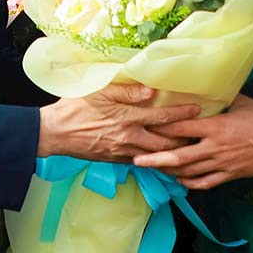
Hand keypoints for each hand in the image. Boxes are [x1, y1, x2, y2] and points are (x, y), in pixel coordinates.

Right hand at [38, 84, 199, 162]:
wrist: (54, 132)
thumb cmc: (76, 106)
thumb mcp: (101, 90)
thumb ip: (128, 91)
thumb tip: (152, 92)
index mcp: (127, 118)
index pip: (162, 117)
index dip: (182, 114)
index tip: (198, 109)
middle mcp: (128, 138)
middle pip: (164, 144)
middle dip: (183, 141)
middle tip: (198, 135)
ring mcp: (121, 152)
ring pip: (153, 157)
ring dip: (171, 154)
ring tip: (186, 149)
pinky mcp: (114, 160)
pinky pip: (139, 162)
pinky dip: (153, 161)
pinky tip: (161, 158)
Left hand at [133, 94, 252, 189]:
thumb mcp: (242, 102)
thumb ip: (222, 100)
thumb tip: (210, 89)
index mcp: (216, 127)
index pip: (181, 128)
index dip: (161, 128)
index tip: (145, 125)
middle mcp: (214, 148)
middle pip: (178, 157)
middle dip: (155, 158)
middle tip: (137, 159)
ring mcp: (222, 164)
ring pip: (189, 173)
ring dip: (169, 172)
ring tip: (154, 169)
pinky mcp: (231, 175)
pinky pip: (206, 183)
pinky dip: (191, 184)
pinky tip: (182, 182)